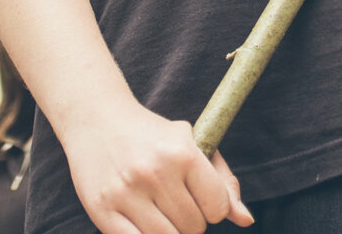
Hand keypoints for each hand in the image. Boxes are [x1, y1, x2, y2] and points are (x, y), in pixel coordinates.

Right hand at [61, 100, 253, 233]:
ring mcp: (126, 193)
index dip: (212, 207)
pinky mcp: (102, 210)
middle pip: (193, 227)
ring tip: (158, 211)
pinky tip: (142, 222)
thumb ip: (223, 182)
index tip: (198, 196)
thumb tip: (246, 220)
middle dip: (189, 219)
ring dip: (168, 232)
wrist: (95, 118)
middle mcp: (155, 172)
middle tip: (172, 199)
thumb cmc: (152, 136)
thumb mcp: (191, 144)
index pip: (217, 208)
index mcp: (182, 152)